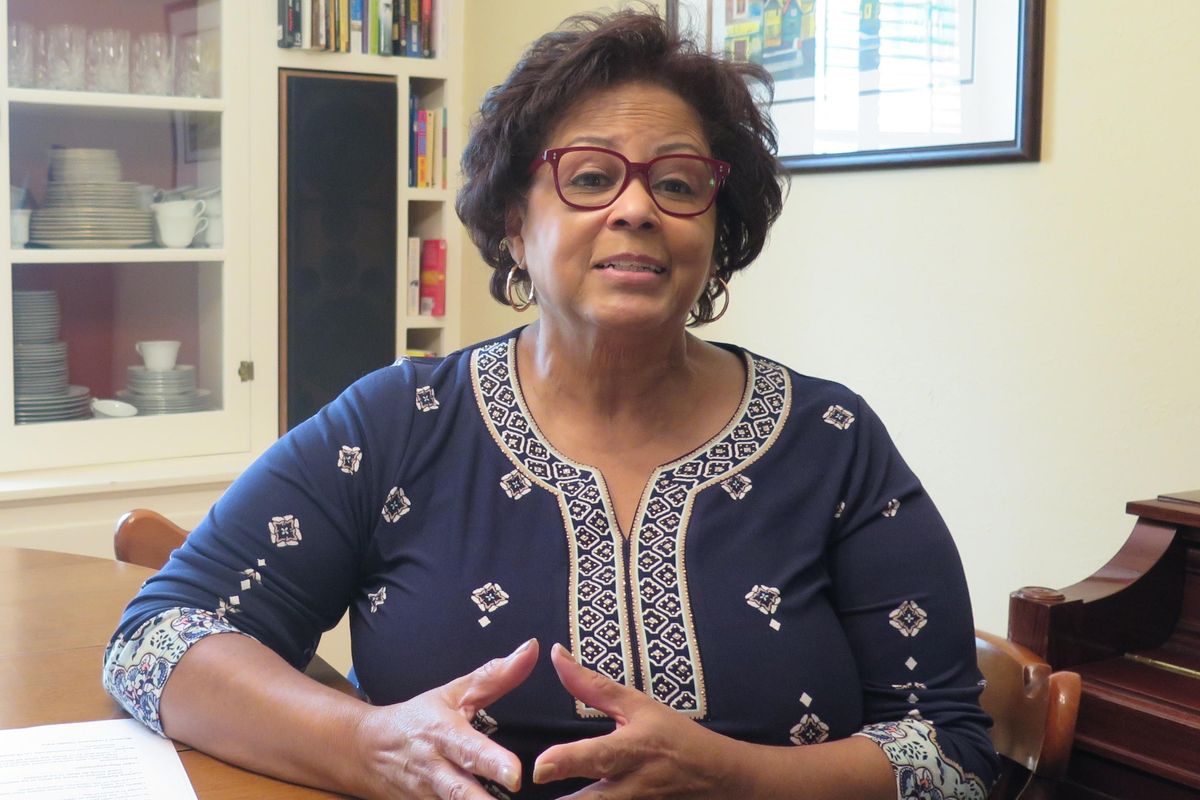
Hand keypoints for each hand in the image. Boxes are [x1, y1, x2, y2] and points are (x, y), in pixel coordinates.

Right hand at [353, 638, 538, 798]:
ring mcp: (427, 795)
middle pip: (458, 791)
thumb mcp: (453, 693)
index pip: (469, 749)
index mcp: (443, 734)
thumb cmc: (418, 719)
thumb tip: (531, 649)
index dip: (492, 763)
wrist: (367, 750)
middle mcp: (434, 769)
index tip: (515, 775)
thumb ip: (494, 676)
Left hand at [532, 643, 739, 798]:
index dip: (567, 762)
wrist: (720, 778)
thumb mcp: (639, 707)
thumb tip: (557, 654)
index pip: (596, 756)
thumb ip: (593, 686)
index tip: (539, 768)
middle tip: (529, 793)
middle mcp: (631, 787)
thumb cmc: (675, 738)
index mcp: (631, 750)